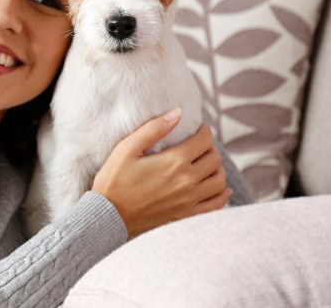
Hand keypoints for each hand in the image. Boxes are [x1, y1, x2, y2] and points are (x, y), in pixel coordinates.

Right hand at [91, 109, 230, 239]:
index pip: (204, 140)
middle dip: (209, 147)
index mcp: (174, 162)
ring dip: (216, 168)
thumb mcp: (127, 148)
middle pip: (214, 159)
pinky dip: (222, 194)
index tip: (195, 129)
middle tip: (198, 145)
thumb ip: (153, 129)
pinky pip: (216, 205)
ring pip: (219, 181)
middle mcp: (187, 181)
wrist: (108, 217)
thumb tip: (177, 113)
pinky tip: (220, 188)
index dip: (203, 131)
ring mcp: (189, 201)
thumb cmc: (113, 180)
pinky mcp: (187, 216)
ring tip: (205, 163)